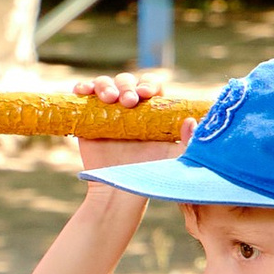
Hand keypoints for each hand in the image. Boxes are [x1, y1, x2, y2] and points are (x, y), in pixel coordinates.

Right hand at [73, 71, 189, 176]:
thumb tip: (191, 120)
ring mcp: (107, 112)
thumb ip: (187, 140)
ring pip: (104, 84)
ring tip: (109, 100)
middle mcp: (129, 108)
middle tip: (128, 102)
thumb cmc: (150, 176)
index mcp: (151, 111)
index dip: (148, 85)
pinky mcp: (87, 118)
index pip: (150, 86)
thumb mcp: (175, 158)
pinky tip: (83, 91)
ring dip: (105, 85)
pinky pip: (83, 96)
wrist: (119, 192)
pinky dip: (82, 87)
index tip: (146, 94)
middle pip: (126, 81)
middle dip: (126, 86)